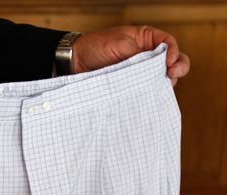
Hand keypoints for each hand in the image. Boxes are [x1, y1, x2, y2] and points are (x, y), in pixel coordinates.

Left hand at [72, 26, 190, 85]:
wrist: (73, 62)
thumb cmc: (95, 47)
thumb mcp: (119, 44)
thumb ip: (138, 54)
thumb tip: (156, 67)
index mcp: (146, 39)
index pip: (169, 44)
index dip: (174, 53)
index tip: (168, 63)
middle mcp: (146, 56)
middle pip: (171, 62)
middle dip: (177, 68)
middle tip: (172, 75)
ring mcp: (139, 73)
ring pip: (160, 79)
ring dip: (163, 84)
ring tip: (160, 88)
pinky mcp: (130, 87)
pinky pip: (145, 91)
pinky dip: (149, 95)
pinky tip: (149, 98)